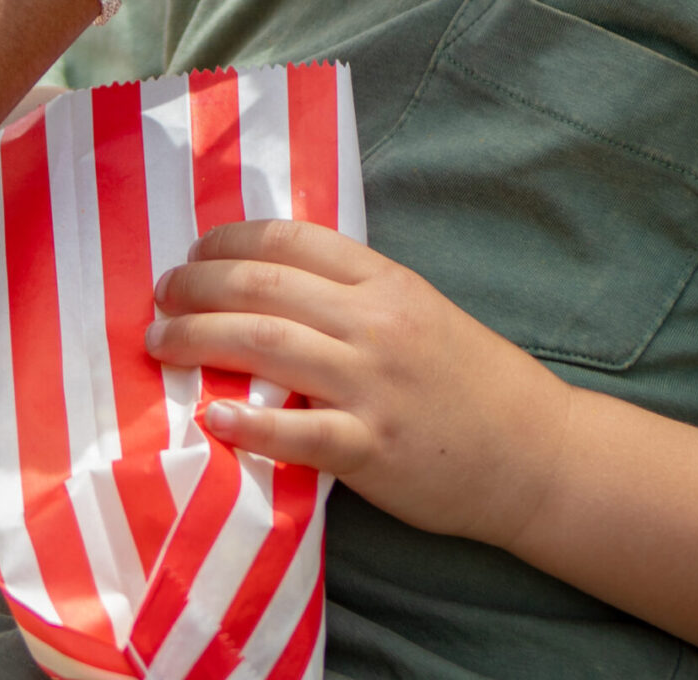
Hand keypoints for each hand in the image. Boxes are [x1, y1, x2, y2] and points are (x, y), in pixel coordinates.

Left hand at [148, 218, 570, 549]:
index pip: (290, 240)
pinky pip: (295, 432)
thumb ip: (354, 295)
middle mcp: (375, 324)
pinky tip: (209, 418)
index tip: (195, 253)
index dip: (228, 241)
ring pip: (263, 344)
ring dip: (197, 339)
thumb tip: (269, 284)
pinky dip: (245, 424)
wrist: (537, 455)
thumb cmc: (473, 382)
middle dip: (196, 286)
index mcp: (386, 283)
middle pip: (261, 287)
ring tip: (160, 344)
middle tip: (160, 297)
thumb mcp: (420, 312)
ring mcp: (372, 386)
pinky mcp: (372, 448)